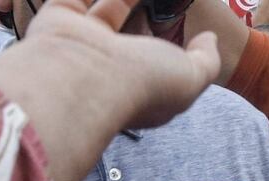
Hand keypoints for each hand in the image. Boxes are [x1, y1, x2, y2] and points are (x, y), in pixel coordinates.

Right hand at [0, 0, 219, 180]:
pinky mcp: (60, 18)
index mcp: (141, 80)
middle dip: (145, 8)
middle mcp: (112, 62)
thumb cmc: (141, 84)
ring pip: (108, 6)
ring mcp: (84, 40)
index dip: (172, 31)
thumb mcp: (191, 77)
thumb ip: (206, 60)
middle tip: (165, 1)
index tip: (182, 10)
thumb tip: (209, 39)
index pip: (159, 55)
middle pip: (134, 24)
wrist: (85, 78)